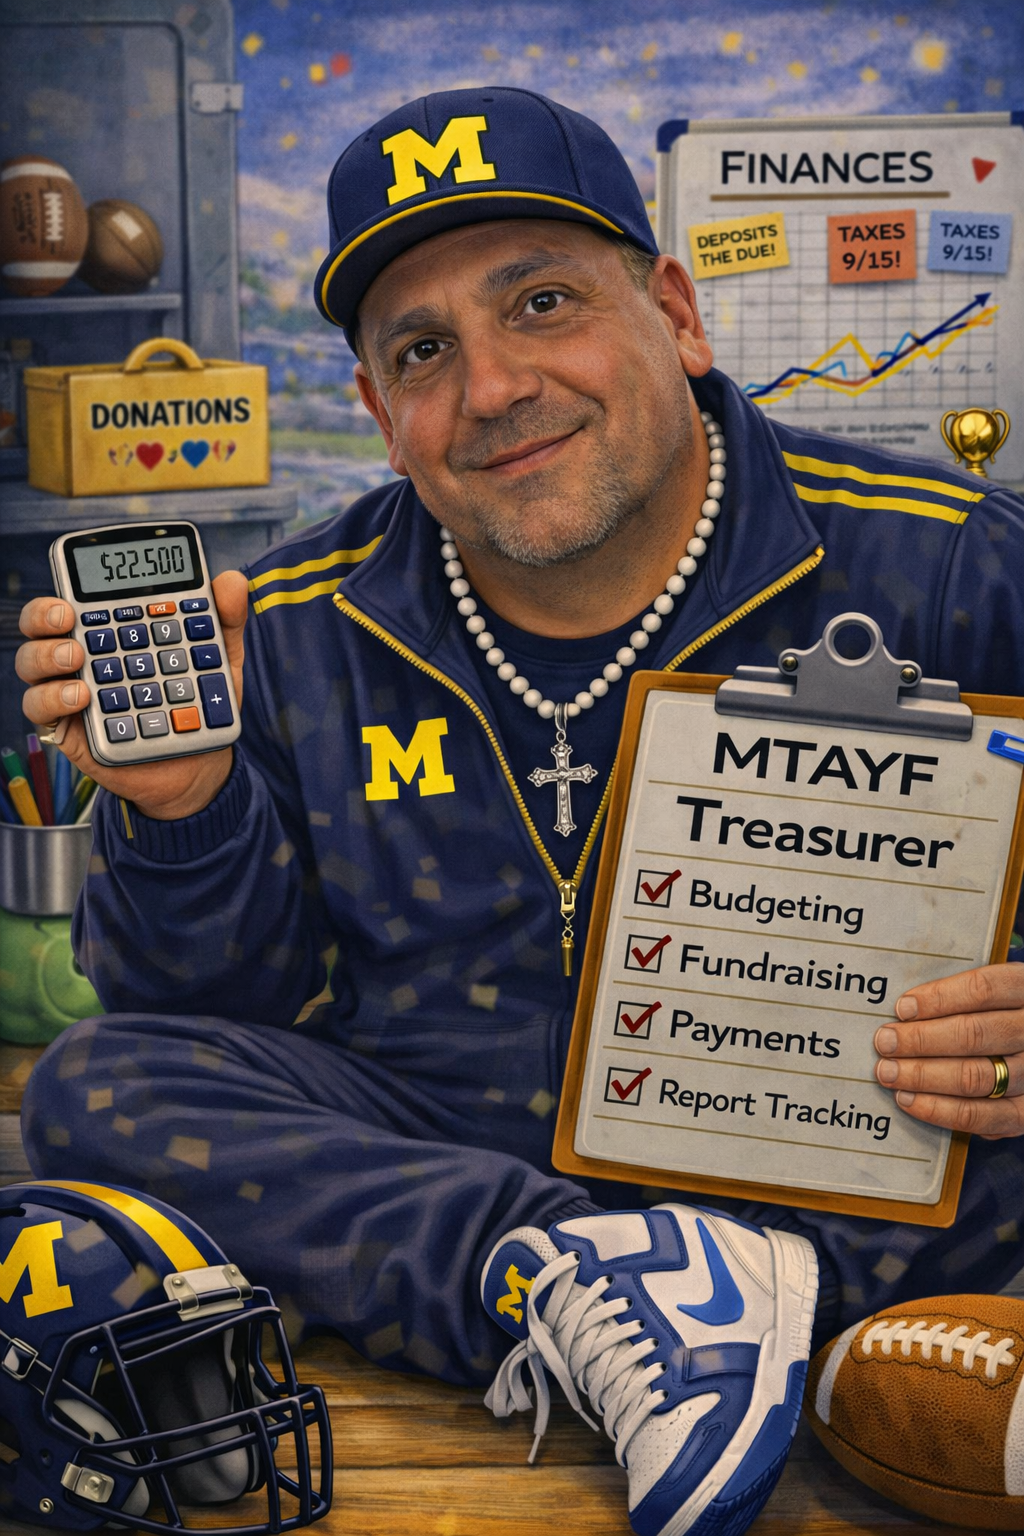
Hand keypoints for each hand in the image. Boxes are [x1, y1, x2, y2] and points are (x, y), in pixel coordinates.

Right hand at [15, 570, 247, 820]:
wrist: (199, 766)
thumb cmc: (199, 705)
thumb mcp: (218, 660)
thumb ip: (224, 620)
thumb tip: (232, 579)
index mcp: (112, 630)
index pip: (81, 597)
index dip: (73, 582)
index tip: (91, 578)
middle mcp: (83, 654)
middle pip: (40, 623)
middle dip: (44, 612)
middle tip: (69, 614)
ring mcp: (70, 688)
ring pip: (31, 662)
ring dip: (47, 654)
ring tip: (77, 657)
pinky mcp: (68, 726)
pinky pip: (39, 709)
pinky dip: (53, 698)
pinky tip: (82, 696)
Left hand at [874, 964, 1023, 1138]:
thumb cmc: (998, 1018)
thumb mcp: (994, 996)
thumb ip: (960, 997)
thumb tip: (904, 1009)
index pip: (984, 989)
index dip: (939, 998)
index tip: (902, 1008)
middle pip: (975, 1034)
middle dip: (921, 1039)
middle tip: (884, 1042)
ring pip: (975, 1076)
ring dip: (923, 1076)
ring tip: (889, 1072)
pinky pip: (982, 1117)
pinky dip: (940, 1110)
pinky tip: (908, 1100)